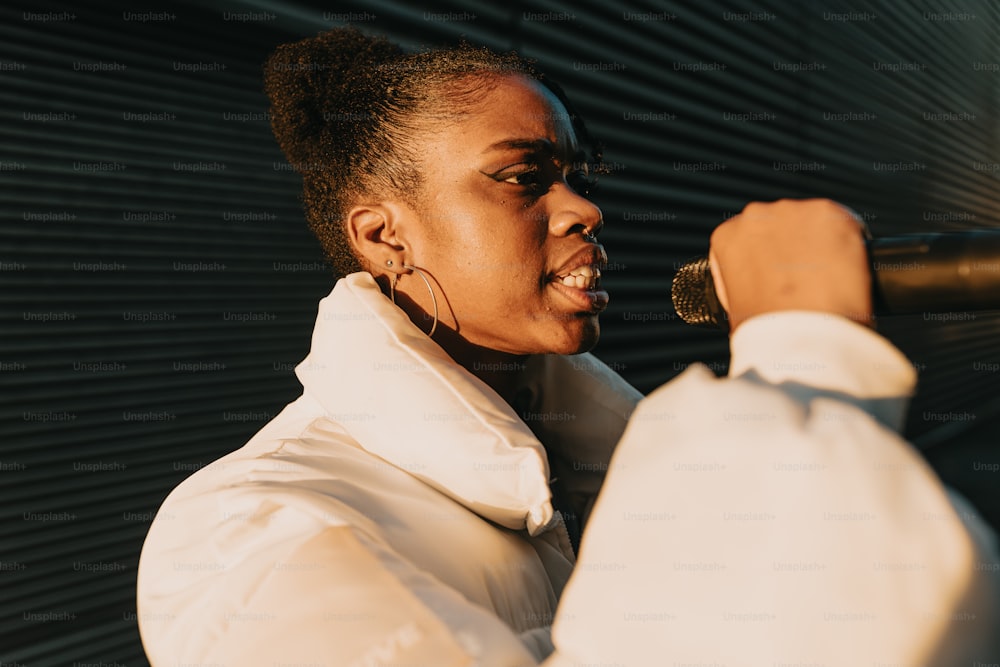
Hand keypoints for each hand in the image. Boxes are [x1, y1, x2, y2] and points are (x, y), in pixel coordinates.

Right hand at [708, 198, 872, 331]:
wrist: (802, 339)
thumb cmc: (768, 332)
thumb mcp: (737, 308)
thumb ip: (745, 284)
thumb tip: (763, 287)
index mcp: (727, 237)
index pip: (745, 241)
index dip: (763, 262)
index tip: (776, 278)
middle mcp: (756, 215)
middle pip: (778, 226)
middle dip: (790, 248)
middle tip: (803, 280)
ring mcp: (794, 212)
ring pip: (810, 224)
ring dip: (818, 244)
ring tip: (826, 278)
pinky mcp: (830, 214)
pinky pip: (842, 223)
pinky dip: (847, 243)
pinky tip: (845, 269)